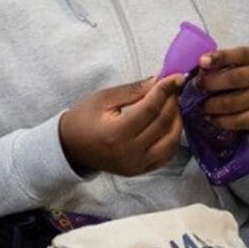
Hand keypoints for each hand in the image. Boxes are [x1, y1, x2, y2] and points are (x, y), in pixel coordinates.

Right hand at [59, 75, 183, 175]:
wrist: (71, 147)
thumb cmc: (83, 119)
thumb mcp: (103, 98)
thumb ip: (133, 90)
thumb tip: (159, 80)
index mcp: (117, 133)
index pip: (150, 108)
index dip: (165, 90)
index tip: (176, 77)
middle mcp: (130, 152)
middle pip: (163, 123)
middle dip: (173, 101)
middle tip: (175, 87)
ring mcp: (137, 165)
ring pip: (171, 141)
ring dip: (177, 120)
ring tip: (173, 104)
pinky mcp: (141, 171)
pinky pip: (167, 154)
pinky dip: (173, 137)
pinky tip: (170, 123)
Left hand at [197, 47, 248, 131]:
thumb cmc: (236, 76)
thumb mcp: (229, 65)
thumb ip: (214, 66)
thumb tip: (191, 72)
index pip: (239, 55)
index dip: (220, 58)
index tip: (201, 62)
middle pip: (236, 78)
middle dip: (212, 83)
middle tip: (197, 86)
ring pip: (234, 102)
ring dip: (213, 105)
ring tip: (201, 106)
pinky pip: (239, 120)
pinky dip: (221, 120)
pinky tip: (210, 117)